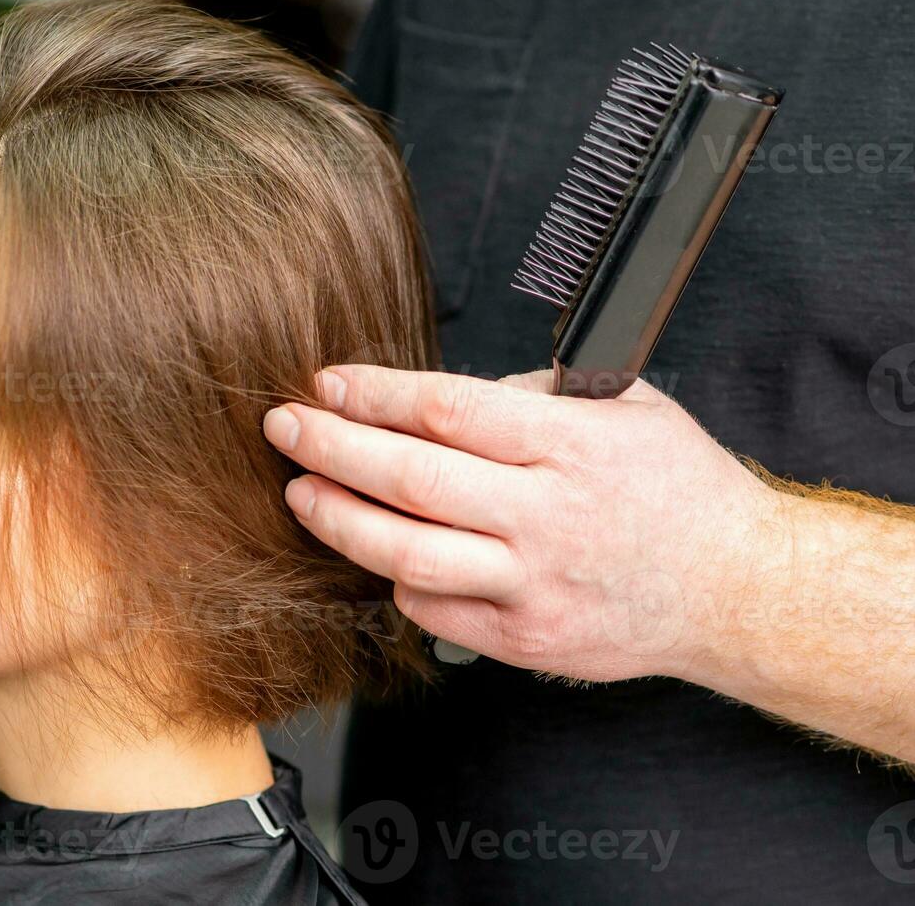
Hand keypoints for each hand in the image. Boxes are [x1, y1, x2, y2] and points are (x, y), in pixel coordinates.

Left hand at [262, 366, 790, 682]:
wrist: (738, 590)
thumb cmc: (680, 490)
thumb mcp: (628, 409)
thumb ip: (535, 396)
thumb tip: (437, 400)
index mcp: (571, 446)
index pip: (447, 410)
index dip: (374, 394)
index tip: (328, 382)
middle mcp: (547, 517)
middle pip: (410, 481)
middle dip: (331, 448)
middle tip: (284, 427)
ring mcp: (533, 585)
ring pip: (408, 554)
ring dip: (340, 520)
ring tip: (301, 492)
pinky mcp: (526, 639)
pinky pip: (434, 609)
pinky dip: (396, 577)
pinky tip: (377, 550)